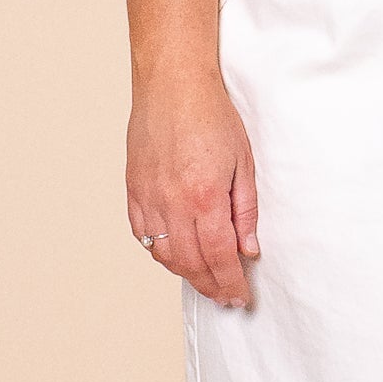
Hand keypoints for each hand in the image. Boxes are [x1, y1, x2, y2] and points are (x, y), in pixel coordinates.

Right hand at [126, 72, 259, 306]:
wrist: (173, 85)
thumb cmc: (210, 115)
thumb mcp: (243, 161)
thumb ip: (245, 210)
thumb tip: (248, 248)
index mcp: (204, 197)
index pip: (219, 256)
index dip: (231, 282)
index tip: (240, 297)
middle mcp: (172, 203)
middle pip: (191, 262)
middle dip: (211, 285)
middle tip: (225, 297)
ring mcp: (148, 198)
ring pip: (164, 254)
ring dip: (186, 274)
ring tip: (205, 281)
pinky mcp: (134, 191)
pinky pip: (143, 235)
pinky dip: (160, 252)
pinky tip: (175, 255)